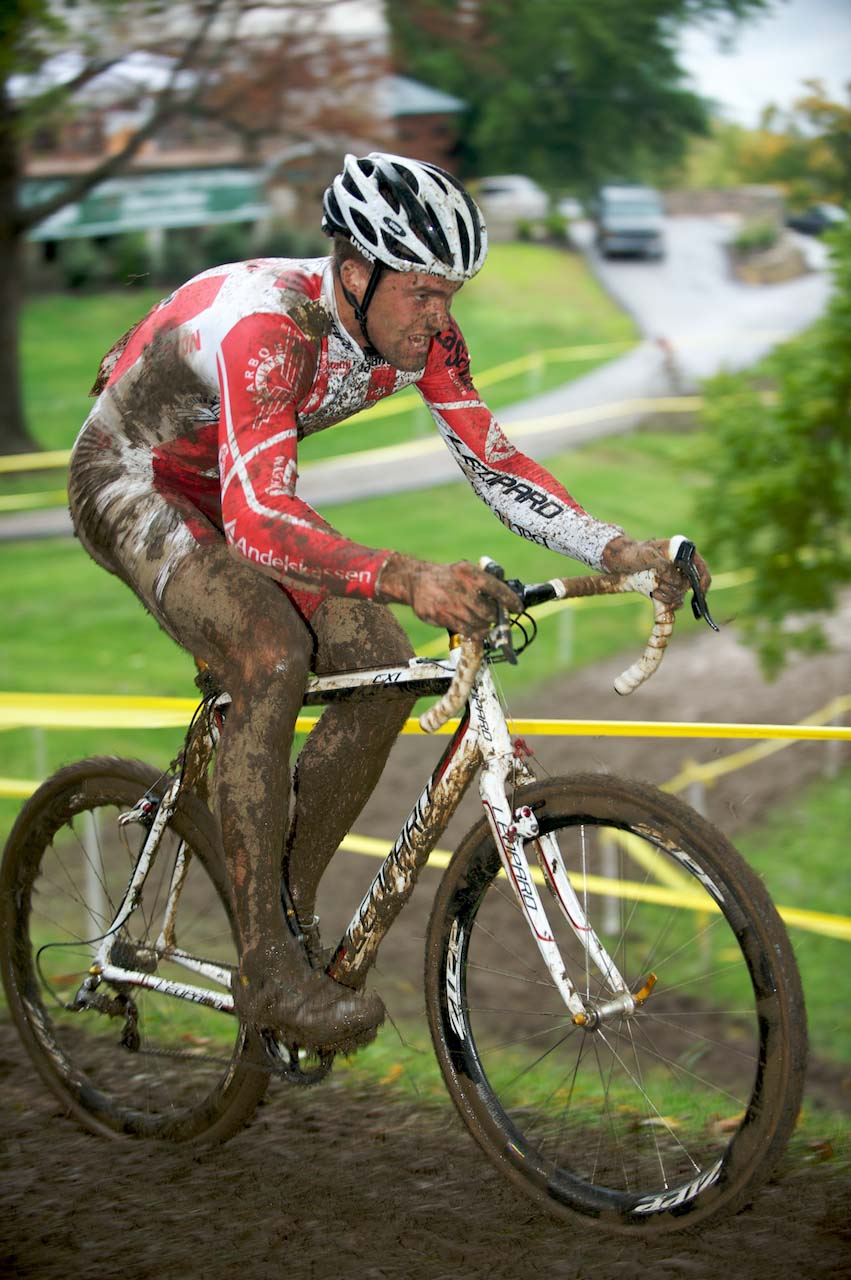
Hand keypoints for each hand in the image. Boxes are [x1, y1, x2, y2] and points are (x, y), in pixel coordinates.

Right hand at [377, 554, 521, 635]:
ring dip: (484, 626)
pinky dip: (474, 632)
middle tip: (496, 617)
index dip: (510, 601)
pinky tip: (474, 628)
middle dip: (495, 617)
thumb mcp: (464, 569)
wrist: (416, 580)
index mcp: (469, 574)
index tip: (518, 608)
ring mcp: (449, 604)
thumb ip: (483, 581)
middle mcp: (460, 588)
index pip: (497, 589)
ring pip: (478, 624)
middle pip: (488, 611)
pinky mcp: (440, 616)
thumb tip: (506, 598)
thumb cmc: (446, 576)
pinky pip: (465, 630)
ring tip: (484, 624)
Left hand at [600, 536, 710, 607]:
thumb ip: (663, 566)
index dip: (703, 581)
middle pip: (690, 585)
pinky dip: (667, 601)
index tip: (699, 593)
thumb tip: (677, 580)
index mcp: (681, 552)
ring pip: (681, 594)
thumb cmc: (633, 553)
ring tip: (655, 589)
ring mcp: (674, 578)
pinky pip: (674, 601)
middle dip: (676, 588)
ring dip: (668, 595)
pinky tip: (655, 594)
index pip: (701, 568)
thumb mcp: (647, 555)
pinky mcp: (666, 588)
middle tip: (660, 586)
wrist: (619, 560)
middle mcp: (681, 566)